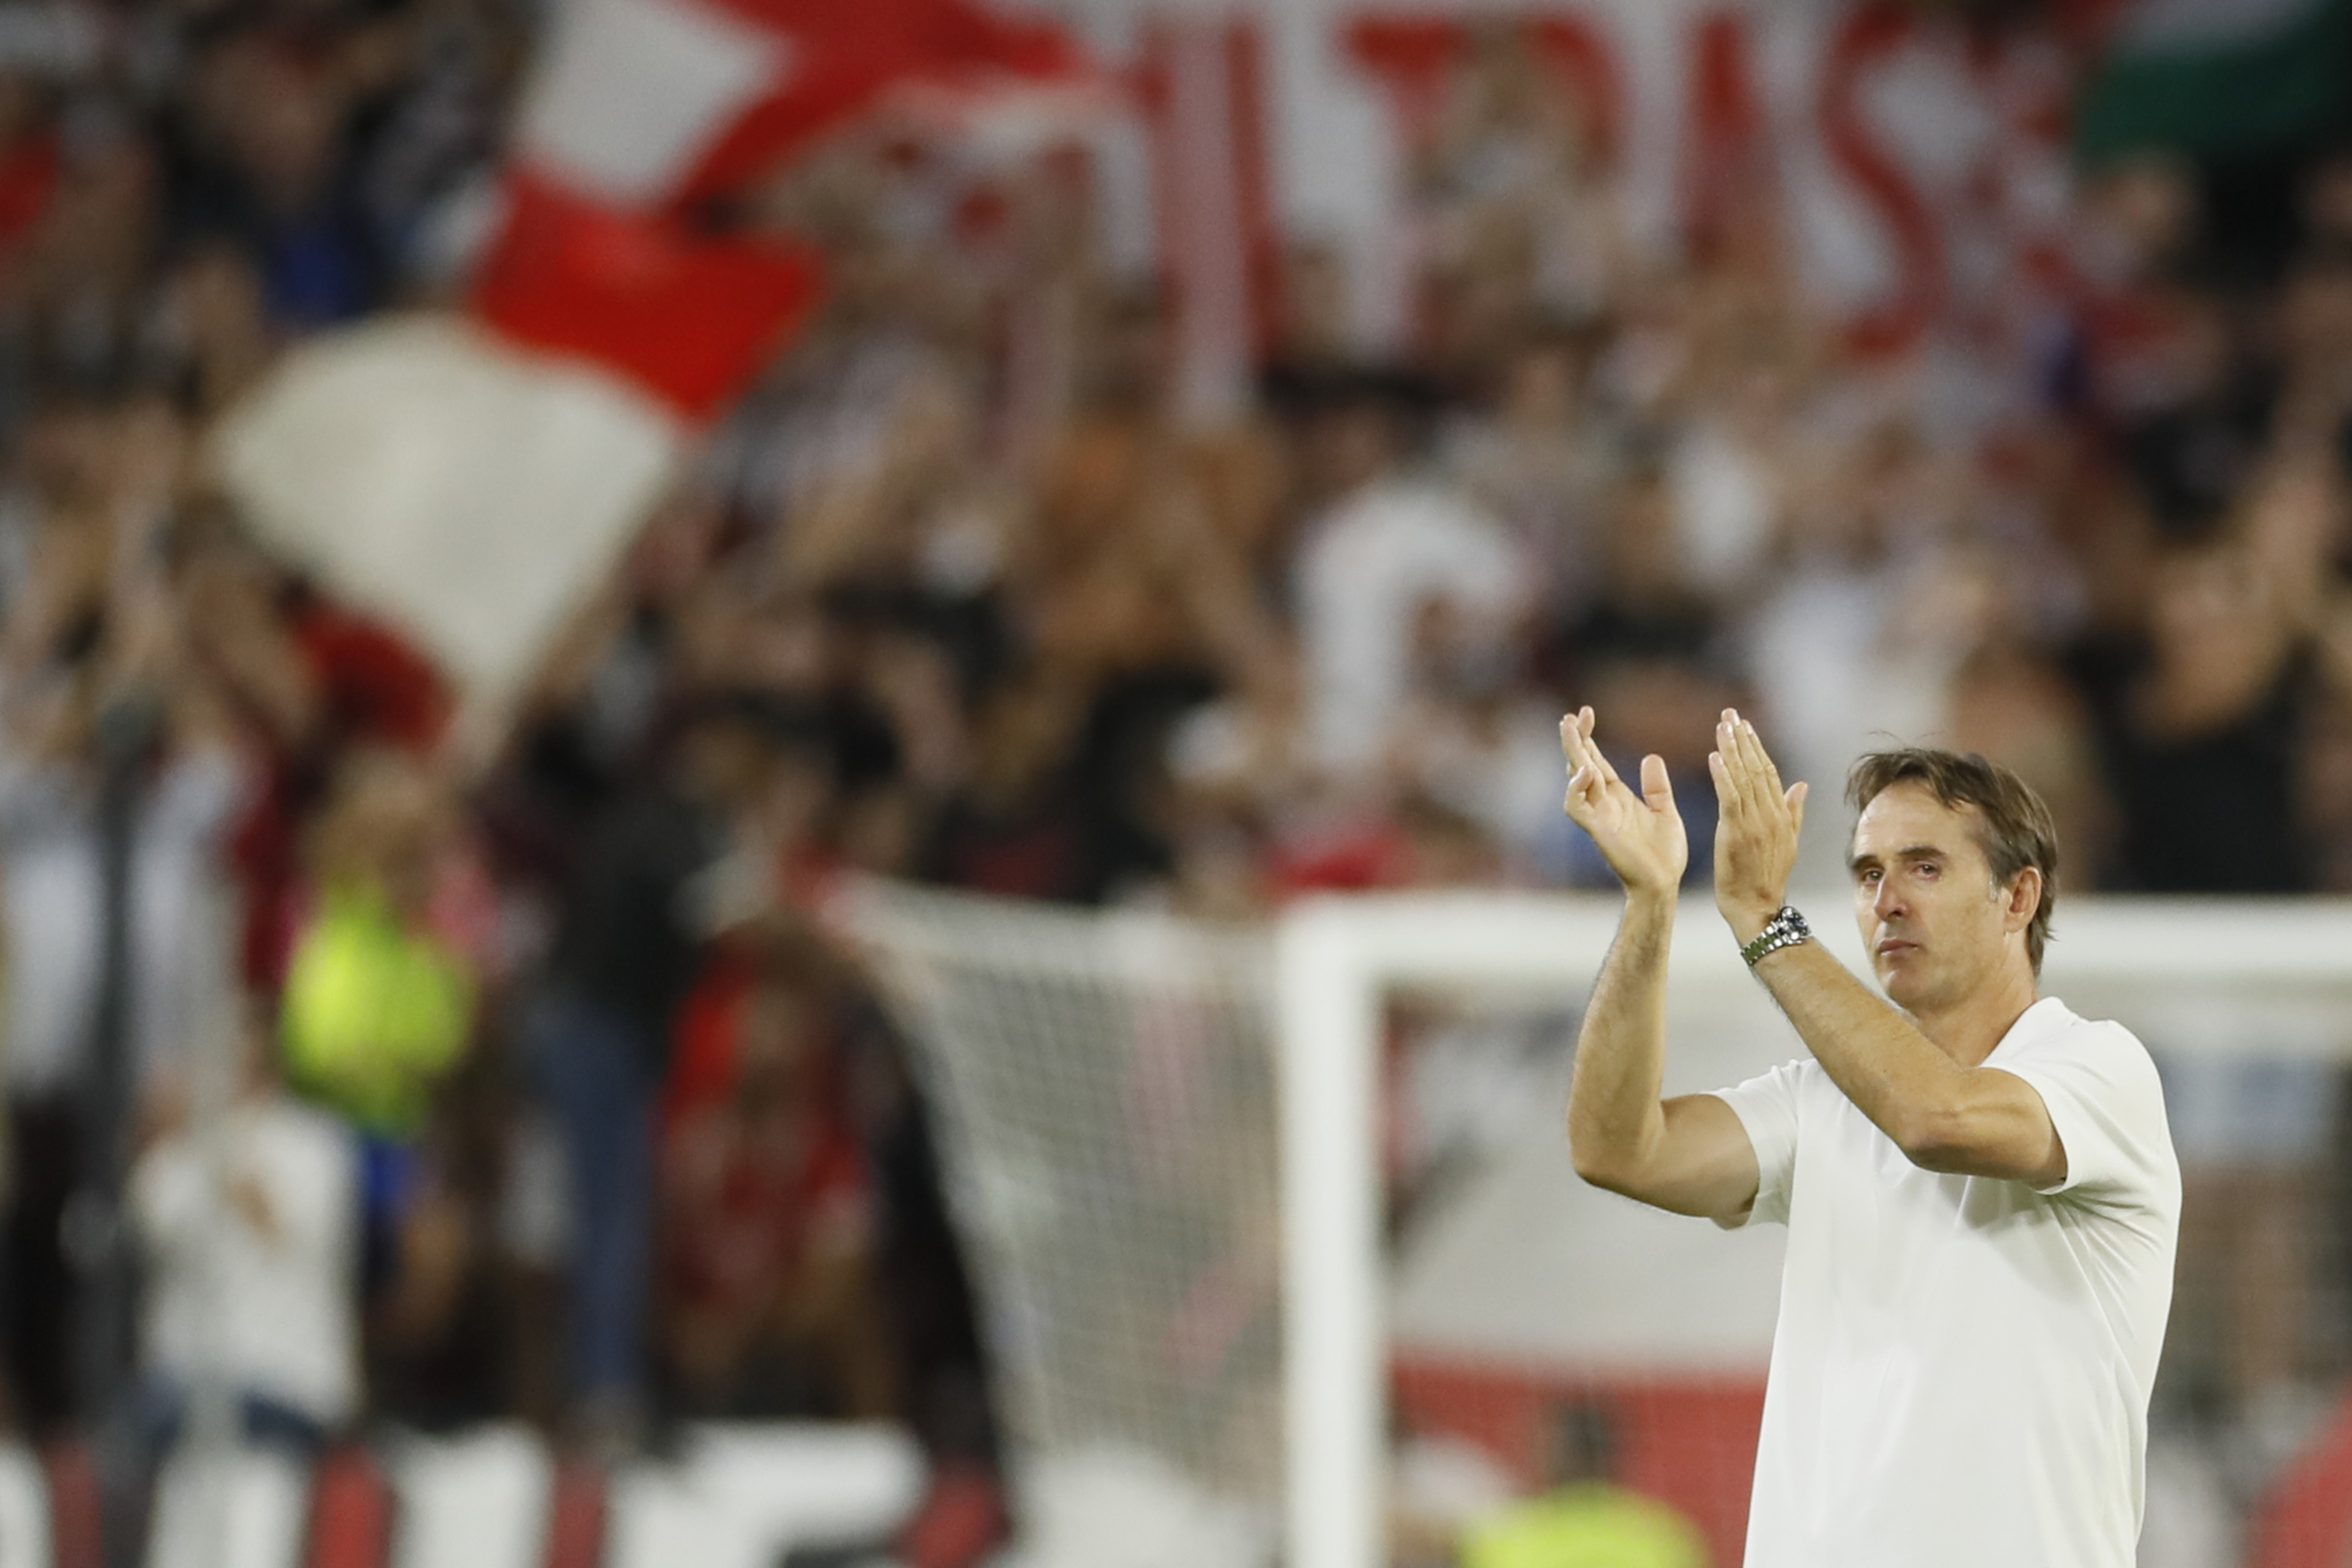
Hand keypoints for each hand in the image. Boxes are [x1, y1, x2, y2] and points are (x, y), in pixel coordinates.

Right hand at [1559, 707, 1686, 896]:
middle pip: (1581, 764)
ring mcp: (1598, 815)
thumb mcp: (1665, 810)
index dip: (1589, 737)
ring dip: (1571, 756)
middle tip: (1570, 716)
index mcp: (1618, 796)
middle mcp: (1603, 803)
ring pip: (1574, 780)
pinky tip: (1587, 771)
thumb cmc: (1664, 853)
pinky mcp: (1598, 830)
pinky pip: (1577, 807)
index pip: (1597, 760)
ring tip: (1571, 731)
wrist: (1663, 883)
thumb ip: (1656, 786)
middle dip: (1575, 740)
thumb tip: (1651, 757)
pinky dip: (1577, 789)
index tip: (1586, 713)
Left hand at [1708, 709, 1807, 943]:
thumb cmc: (1766, 877)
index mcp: (1781, 814)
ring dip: (1731, 749)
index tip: (1745, 725)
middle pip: (1756, 768)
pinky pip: (1730, 798)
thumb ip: (1794, 811)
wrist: (1756, 906)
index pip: (1768, 772)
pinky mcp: (1736, 832)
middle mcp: (1770, 814)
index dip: (1756, 746)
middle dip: (1742, 739)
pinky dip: (1723, 776)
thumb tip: (1802, 784)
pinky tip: (1715, 756)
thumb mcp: (1787, 841)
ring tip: (1721, 726)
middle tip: (1730, 714)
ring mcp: (1755, 822)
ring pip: (1743, 777)